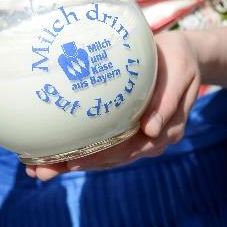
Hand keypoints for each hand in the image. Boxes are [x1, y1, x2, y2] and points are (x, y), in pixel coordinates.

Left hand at [26, 30, 200, 180]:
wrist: (185, 55)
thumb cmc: (179, 62)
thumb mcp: (179, 77)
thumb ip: (167, 103)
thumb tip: (151, 130)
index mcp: (163, 130)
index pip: (127, 150)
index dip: (99, 158)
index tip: (71, 163)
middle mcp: (149, 138)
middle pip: (111, 157)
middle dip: (76, 164)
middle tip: (43, 171)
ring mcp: (139, 134)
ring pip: (105, 154)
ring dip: (74, 161)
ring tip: (41, 167)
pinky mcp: (130, 125)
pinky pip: (107, 141)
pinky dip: (84, 147)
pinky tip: (59, 150)